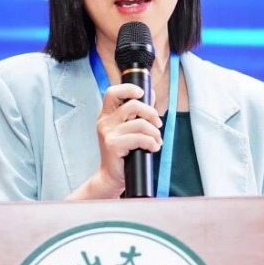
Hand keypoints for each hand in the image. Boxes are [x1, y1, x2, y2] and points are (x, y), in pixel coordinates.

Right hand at [72, 83, 162, 198]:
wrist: (111, 176)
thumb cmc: (122, 153)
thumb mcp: (128, 129)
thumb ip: (138, 112)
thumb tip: (150, 93)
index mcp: (107, 114)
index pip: (112, 92)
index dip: (128, 89)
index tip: (142, 93)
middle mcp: (105, 121)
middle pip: (133, 105)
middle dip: (152, 113)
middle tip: (158, 124)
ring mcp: (107, 133)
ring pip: (140, 124)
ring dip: (154, 133)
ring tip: (157, 141)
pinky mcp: (113, 145)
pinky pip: (139, 138)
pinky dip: (151, 143)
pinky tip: (153, 148)